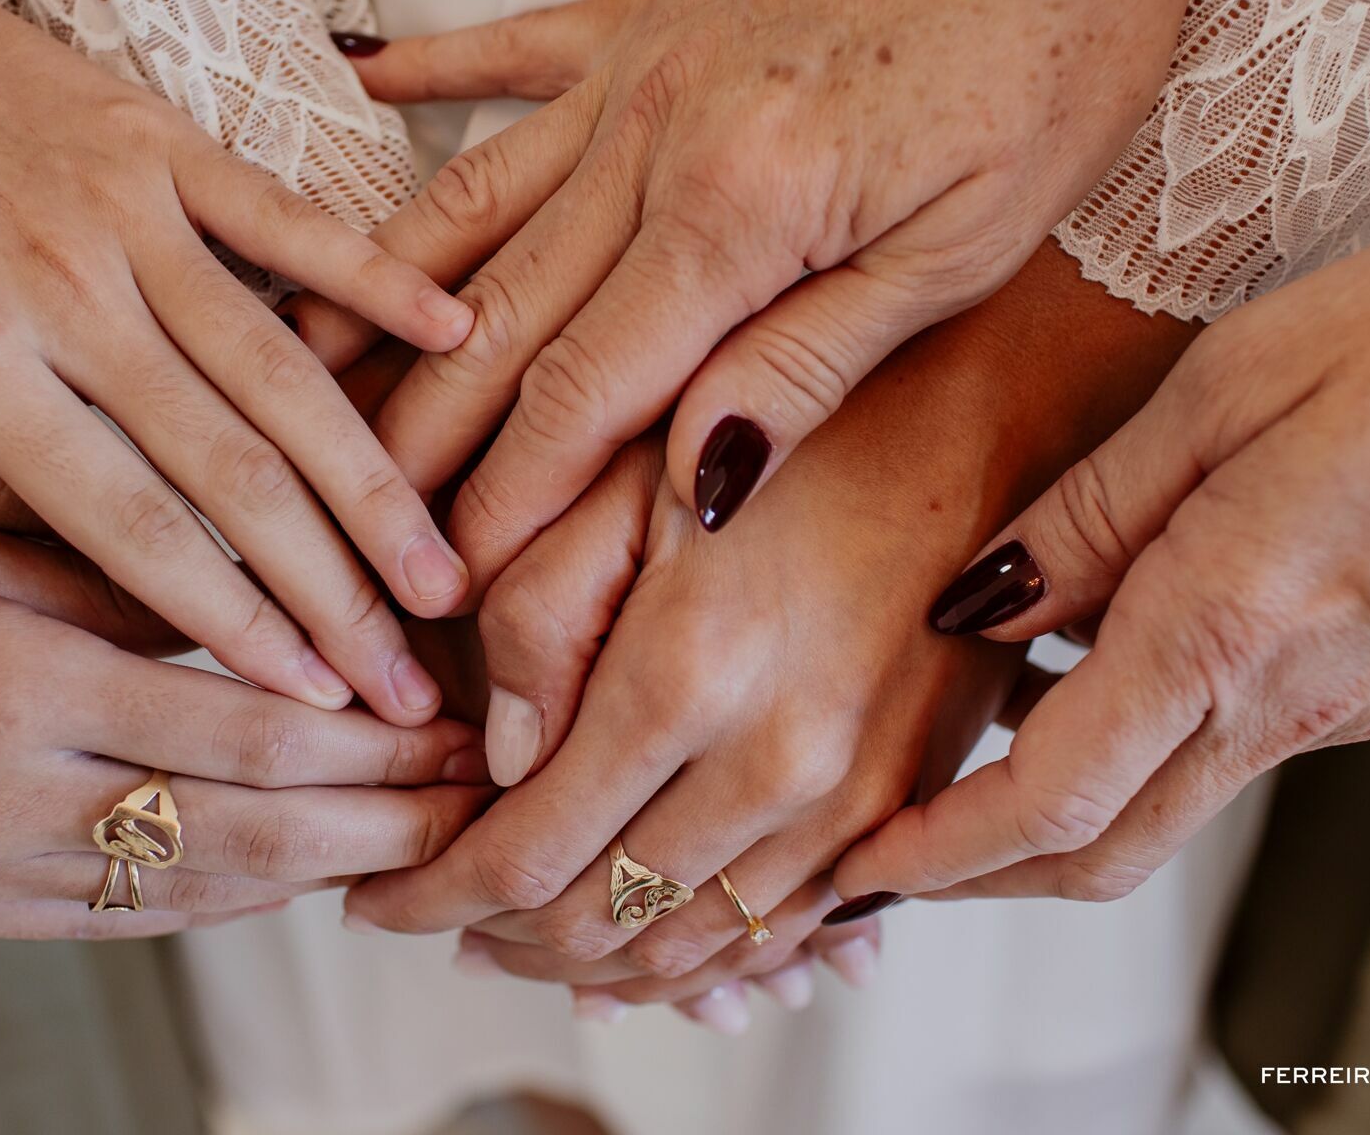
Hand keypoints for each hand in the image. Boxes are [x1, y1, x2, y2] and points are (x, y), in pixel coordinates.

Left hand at [0, 0, 471, 716]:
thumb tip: (101, 569)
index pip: (131, 530)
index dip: (233, 628)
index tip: (310, 700)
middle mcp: (65, 294)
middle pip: (233, 475)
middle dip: (333, 594)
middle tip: (404, 683)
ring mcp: (131, 213)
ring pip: (283, 377)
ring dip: (375, 489)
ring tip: (440, 574)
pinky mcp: (170, 147)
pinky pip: (293, 226)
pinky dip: (379, 283)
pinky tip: (454, 338)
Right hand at [0, 512, 490, 937]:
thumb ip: (99, 574)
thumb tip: (237, 597)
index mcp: (21, 687)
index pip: (247, 731)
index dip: (371, 741)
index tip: (449, 726)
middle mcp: (18, 798)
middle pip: (248, 831)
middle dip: (379, 821)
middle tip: (470, 803)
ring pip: (196, 895)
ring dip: (319, 876)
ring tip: (410, 848)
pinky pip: (120, 924)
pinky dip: (218, 907)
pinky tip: (281, 885)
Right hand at [344, 0, 1240, 586]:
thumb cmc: (1054, 58)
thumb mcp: (963, 251)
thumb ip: (809, 364)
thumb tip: (695, 483)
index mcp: (739, 206)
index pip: (582, 391)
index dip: (504, 501)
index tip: (443, 584)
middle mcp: (655, 133)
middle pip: (493, 316)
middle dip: (411, 437)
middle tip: (344, 524)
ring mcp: (641, 65)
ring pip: (472, 205)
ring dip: (382, 299)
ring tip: (300, 372)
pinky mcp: (653, 13)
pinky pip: (511, 53)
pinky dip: (427, 74)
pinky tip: (353, 86)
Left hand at [344, 242, 1194, 997]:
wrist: (990, 409)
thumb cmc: (798, 415)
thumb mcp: (629, 471)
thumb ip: (537, 614)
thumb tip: (500, 756)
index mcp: (688, 677)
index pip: (523, 856)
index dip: (434, 893)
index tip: (379, 900)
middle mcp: (781, 765)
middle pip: (603, 922)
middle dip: (502, 937)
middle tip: (442, 917)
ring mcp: (859, 800)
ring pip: (693, 946)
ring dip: (595, 961)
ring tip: (525, 938)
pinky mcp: (911, 803)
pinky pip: (785, 931)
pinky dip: (702, 954)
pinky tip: (650, 940)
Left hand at [834, 206, 1369, 904]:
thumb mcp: (1227, 384)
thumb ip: (1094, 509)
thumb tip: (983, 594)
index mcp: (1224, 625)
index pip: (1050, 799)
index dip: (938, 852)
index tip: (859, 867)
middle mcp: (1283, 698)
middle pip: (1098, 849)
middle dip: (975, 873)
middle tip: (883, 858)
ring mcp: (1338, 703)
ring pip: (1160, 812)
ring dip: (1046, 824)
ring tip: (956, 779)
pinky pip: (1220, 752)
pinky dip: (1127, 757)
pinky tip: (1084, 683)